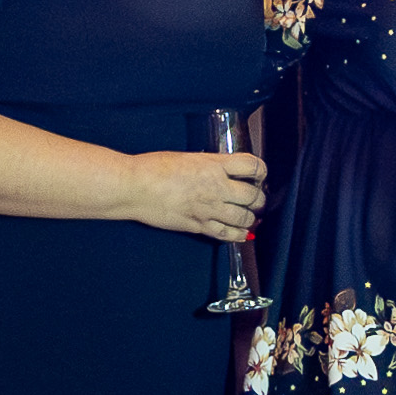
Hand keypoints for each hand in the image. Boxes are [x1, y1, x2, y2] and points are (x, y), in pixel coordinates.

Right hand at [127, 148, 267, 239]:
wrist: (135, 186)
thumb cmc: (154, 167)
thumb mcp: (189, 158)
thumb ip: (210, 165)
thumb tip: (223, 170)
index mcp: (215, 165)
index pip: (253, 166)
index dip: (260, 171)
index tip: (258, 175)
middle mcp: (217, 187)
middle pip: (254, 196)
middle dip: (258, 198)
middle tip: (255, 198)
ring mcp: (209, 209)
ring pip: (245, 218)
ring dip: (250, 218)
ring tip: (247, 215)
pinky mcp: (199, 226)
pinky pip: (227, 235)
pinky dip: (238, 236)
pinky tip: (240, 234)